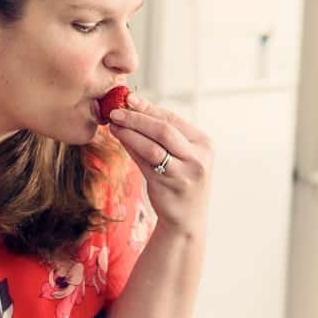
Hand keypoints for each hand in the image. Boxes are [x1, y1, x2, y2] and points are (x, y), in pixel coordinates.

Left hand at [107, 92, 211, 236]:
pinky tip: (120, 139)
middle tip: (115, 110)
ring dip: (130, 132)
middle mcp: (198, 158)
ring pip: (152, 146)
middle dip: (137, 118)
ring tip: (113, 124)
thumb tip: (133, 108)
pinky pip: (145, 162)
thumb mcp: (181, 156)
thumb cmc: (181, 182)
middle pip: (164, 130)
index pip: (173, 119)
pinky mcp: (169, 185)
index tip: (128, 98)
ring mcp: (185, 173)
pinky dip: (130, 148)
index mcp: (204, 144)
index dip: (149, 107)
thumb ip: (162, 136)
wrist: (187, 219)